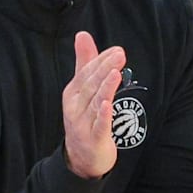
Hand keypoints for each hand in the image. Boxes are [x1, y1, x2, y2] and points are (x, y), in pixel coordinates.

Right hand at [62, 31, 124, 178]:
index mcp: (72, 93)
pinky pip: (99, 126)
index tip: (116, 51)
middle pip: (91, 86)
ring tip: (116, 73)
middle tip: (120, 55)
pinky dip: (103, 116)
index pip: (86, 73)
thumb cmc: (84, 117)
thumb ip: (84, 63)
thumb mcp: (82, 90)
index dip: (101, 61)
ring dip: (105, 88)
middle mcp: (75, 107)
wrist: (81, 157)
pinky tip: (108, 105)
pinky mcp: (94, 140)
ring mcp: (83, 124)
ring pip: (95, 103)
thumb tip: (82, 34)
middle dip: (105, 69)